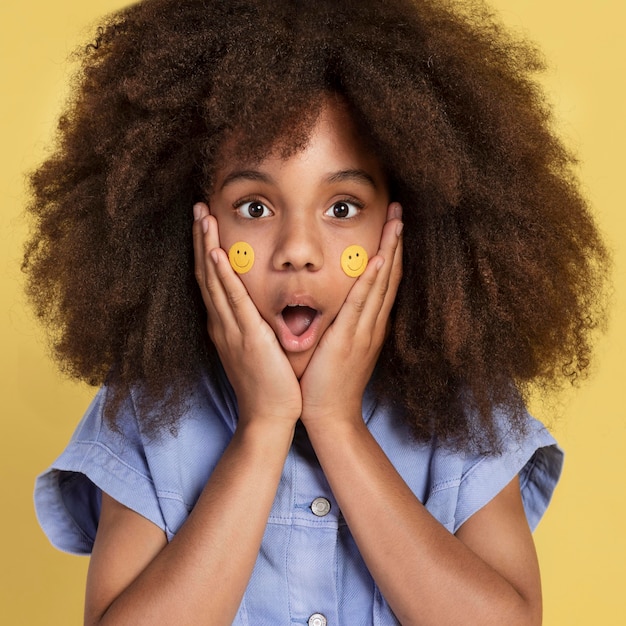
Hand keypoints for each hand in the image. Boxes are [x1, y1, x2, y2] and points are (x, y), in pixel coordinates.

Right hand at [192, 203, 301, 426]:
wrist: (268, 414)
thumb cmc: (268, 382)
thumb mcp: (257, 346)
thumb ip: (253, 323)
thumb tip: (259, 305)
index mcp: (225, 324)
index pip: (212, 279)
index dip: (206, 249)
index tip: (206, 223)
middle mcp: (221, 323)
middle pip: (206, 273)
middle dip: (200, 239)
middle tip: (198, 207)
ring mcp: (230, 329)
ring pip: (214, 281)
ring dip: (206, 247)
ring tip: (202, 217)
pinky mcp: (246, 337)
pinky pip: (232, 301)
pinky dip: (222, 277)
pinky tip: (216, 255)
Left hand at [299, 202, 402, 425]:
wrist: (330, 414)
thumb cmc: (328, 382)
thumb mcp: (339, 346)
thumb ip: (342, 323)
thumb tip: (337, 303)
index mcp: (369, 323)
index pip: (383, 280)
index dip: (389, 251)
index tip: (392, 225)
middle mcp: (372, 323)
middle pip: (390, 275)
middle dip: (395, 241)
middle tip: (399, 210)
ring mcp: (365, 330)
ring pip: (382, 283)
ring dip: (389, 251)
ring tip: (396, 221)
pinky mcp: (350, 338)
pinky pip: (363, 304)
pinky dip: (374, 280)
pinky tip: (380, 259)